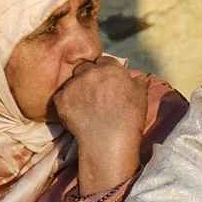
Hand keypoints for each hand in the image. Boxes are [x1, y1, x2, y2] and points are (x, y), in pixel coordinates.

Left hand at [52, 56, 147, 194]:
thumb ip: (138, 83)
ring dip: (76, 88)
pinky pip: (60, 95)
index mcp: (110, 68)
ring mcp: (74, 84)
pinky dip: (65, 102)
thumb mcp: (141, 97)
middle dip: (88, 76)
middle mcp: (90, 72)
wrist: (109, 140)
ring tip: (83, 105)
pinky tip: (74, 113)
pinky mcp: (61, 98)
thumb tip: (142, 77)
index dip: (104, 71)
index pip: (103, 60)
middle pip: (84, 67)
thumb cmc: (129, 119)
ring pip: (71, 80)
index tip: (105, 82)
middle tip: (92, 92)